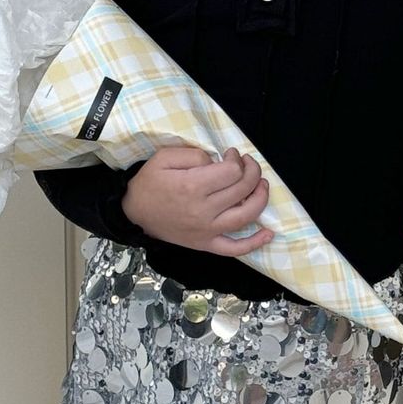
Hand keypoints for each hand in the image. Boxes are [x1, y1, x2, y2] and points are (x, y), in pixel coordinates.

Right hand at [122, 144, 274, 254]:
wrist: (133, 213)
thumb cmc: (149, 183)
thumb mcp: (164, 157)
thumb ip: (194, 155)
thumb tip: (218, 162)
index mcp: (193, 186)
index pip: (232, 171)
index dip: (236, 159)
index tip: (230, 154)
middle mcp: (203, 210)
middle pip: (243, 189)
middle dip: (251, 171)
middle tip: (246, 163)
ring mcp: (207, 230)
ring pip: (246, 216)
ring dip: (261, 198)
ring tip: (261, 185)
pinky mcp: (206, 244)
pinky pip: (234, 249)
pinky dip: (254, 243)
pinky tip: (269, 233)